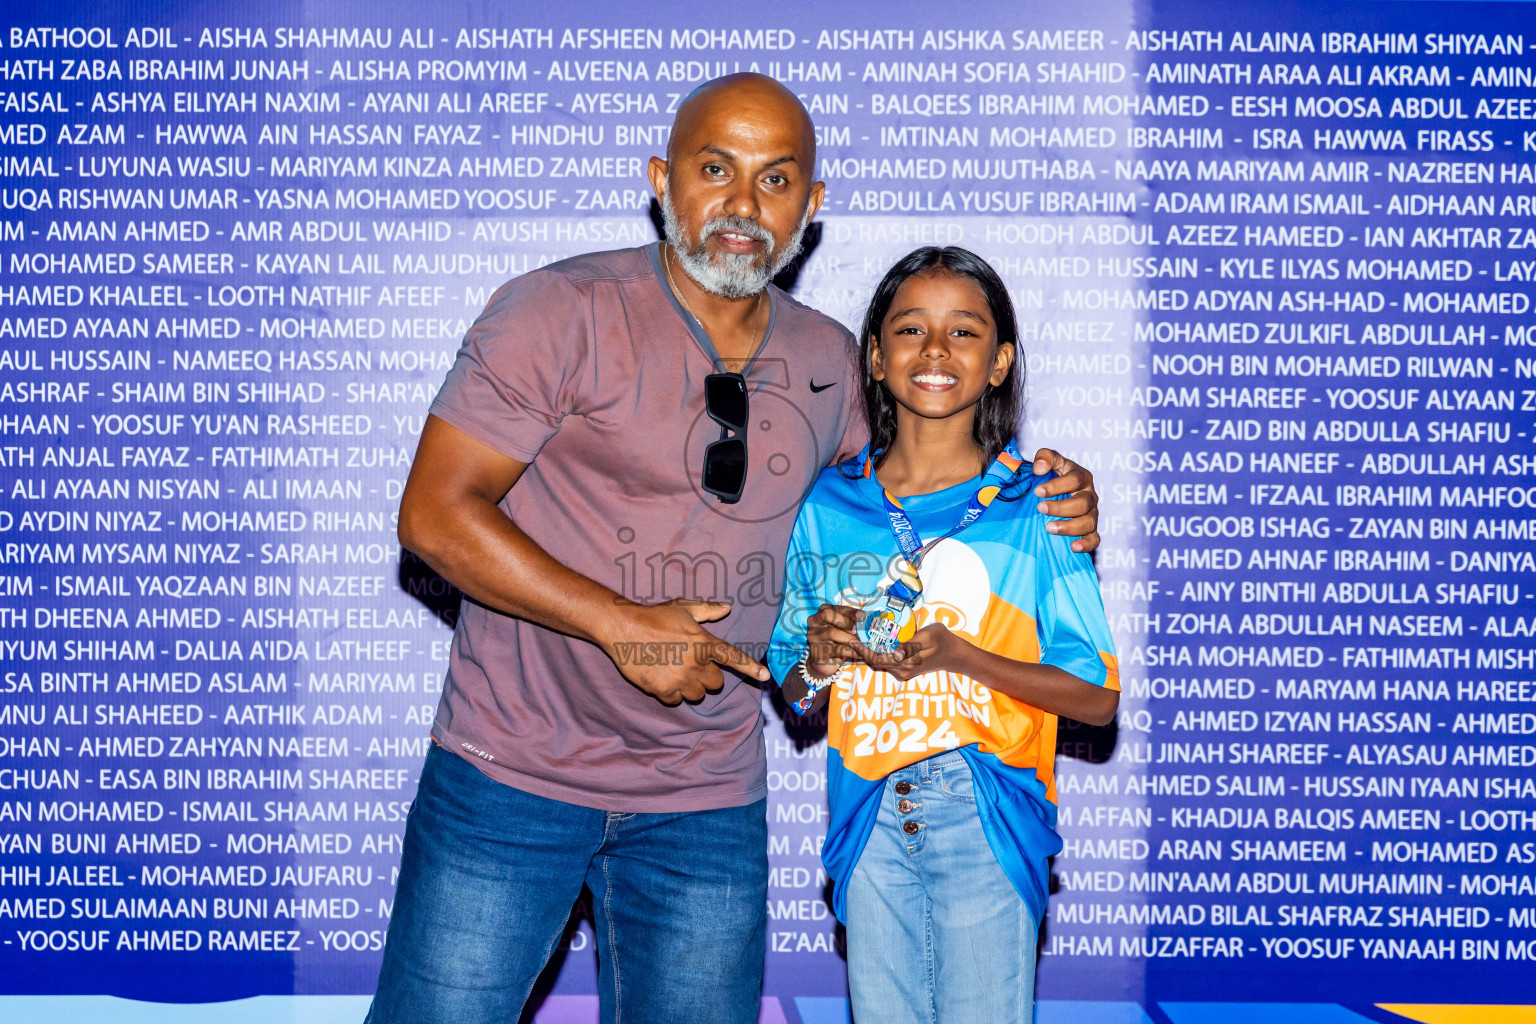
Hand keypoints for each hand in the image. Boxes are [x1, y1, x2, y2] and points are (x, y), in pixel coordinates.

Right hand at [602, 600, 768, 705]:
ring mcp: (679, 679)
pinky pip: (676, 700)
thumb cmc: (655, 616)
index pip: (733, 658)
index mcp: (703, 643)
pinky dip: (672, 693)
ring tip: (676, 670)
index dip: (751, 668)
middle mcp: (695, 664)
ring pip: (698, 694)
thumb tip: (727, 607)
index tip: (765, 676)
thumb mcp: (683, 608)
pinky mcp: (663, 691)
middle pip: (716, 683)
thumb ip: (707, 610)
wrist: (624, 628)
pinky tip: (663, 678)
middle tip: (692, 664)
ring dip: (692, 686)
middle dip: (708, 676)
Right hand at [805, 604, 864, 677]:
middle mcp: (813, 622)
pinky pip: (836, 649)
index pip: (834, 608)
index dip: (849, 611)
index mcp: (821, 612)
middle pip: (827, 615)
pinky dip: (851, 651)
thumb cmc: (838, 641)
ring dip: (850, 638)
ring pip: (832, 633)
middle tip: (858, 630)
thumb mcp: (844, 629)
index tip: (863, 616)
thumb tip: (866, 619)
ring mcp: (813, 637)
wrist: (826, 662)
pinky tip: (860, 654)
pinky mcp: (816, 652)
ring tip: (861, 643)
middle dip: (846, 621)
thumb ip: (851, 622)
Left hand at [853, 622, 968, 682]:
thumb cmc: (943, 640)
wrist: (955, 654)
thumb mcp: (930, 636)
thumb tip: (896, 653)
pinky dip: (879, 653)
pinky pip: (887, 662)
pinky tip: (875, 642)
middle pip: (876, 662)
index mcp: (907, 663)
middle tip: (852, 635)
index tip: (852, 640)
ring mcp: (903, 672)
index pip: (878, 658)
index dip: (863, 650)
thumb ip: (912, 644)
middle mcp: (903, 671)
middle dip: (863, 650)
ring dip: (870, 651)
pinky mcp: (904, 670)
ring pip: (881, 662)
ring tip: (860, 636)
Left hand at [1031, 447, 1098, 552]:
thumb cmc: (1051, 476)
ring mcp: (1092, 514)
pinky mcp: (1091, 530)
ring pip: (1088, 522)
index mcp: (1082, 477)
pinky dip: (1086, 544)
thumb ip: (1045, 457)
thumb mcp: (1049, 461)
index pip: (1074, 480)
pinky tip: (1073, 547)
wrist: (1054, 494)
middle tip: (1040, 508)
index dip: (1057, 486)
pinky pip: (1094, 539)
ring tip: (1048, 528)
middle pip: (1082, 503)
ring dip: (1069, 527)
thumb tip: (1039, 469)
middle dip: (1060, 507)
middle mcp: (1089, 496)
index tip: (1038, 491)